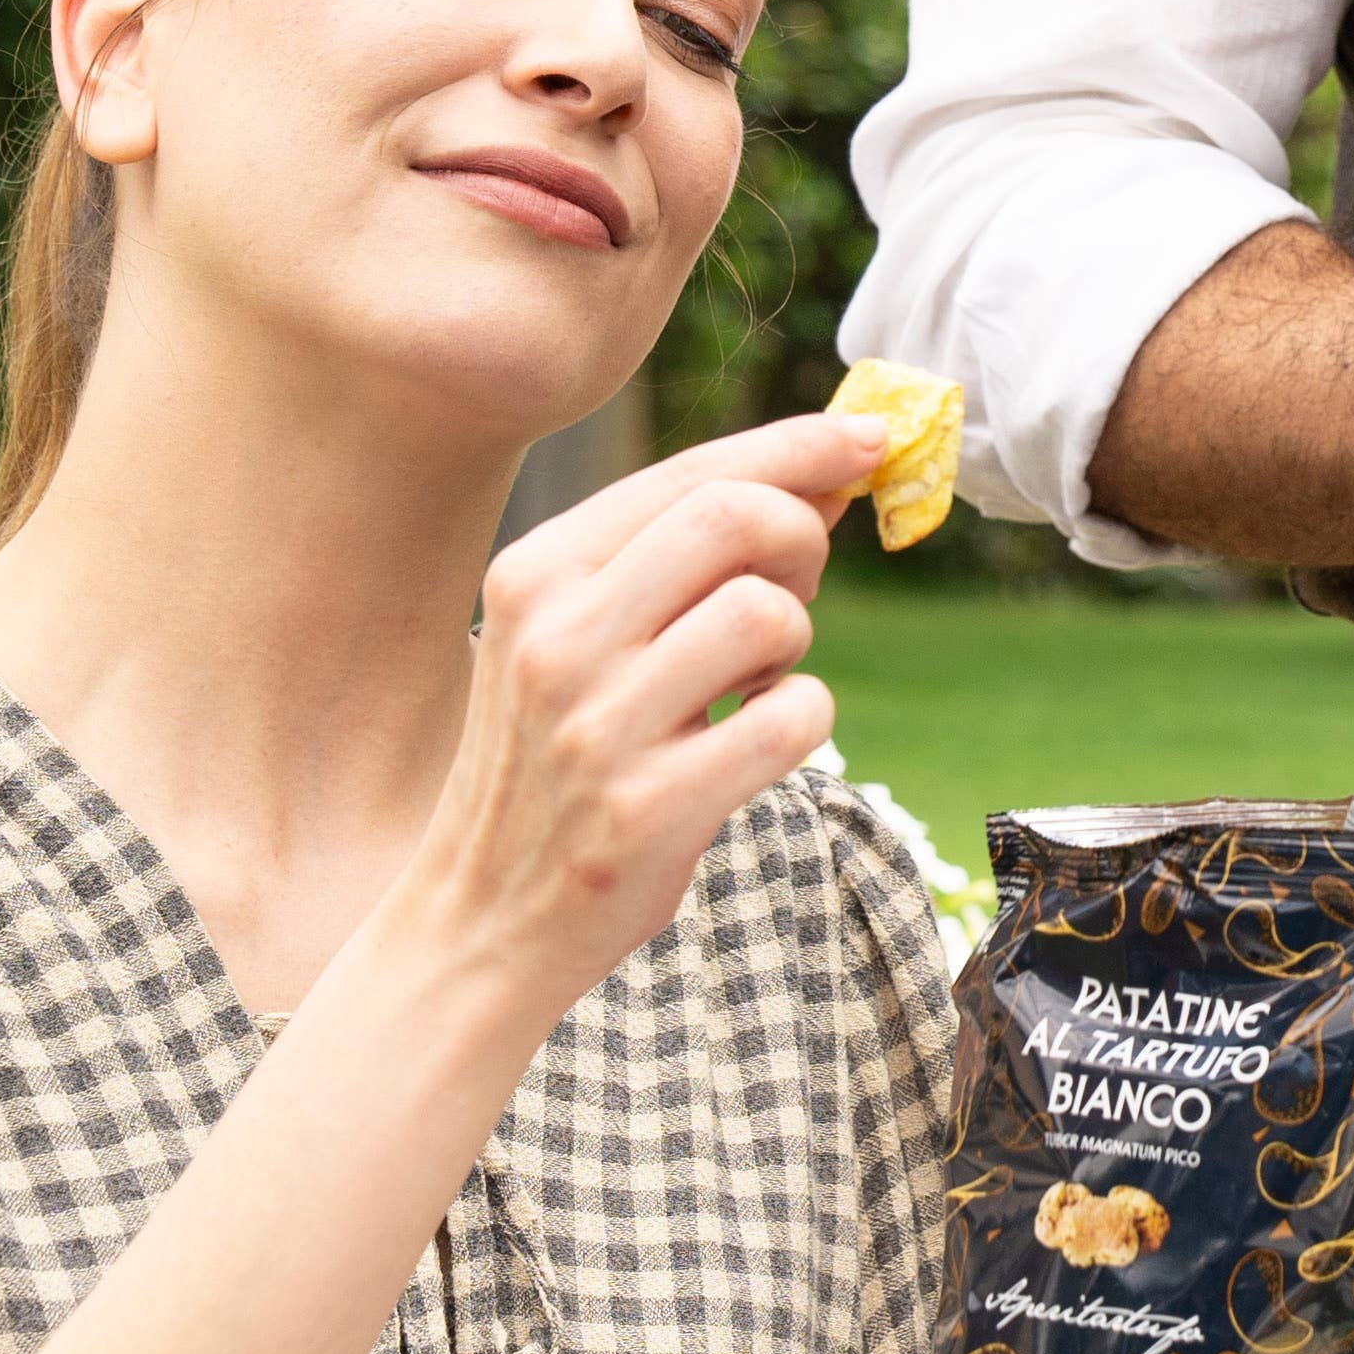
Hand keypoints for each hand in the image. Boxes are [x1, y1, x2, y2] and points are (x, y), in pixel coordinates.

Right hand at [361, 409, 879, 1044]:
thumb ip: (682, 554)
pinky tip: (755, 741)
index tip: (869, 438)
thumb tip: (823, 473)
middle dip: (800, 537)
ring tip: (754, 680)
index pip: (691, 473)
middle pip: (734, 516)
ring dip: (794, 642)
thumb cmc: (558, 759)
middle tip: (797, 585)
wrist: (483, 916)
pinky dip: (804, 720)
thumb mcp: (581, 637)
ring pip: (767, 613)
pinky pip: (794, 718)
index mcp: (535, 573)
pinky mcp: (649, 807)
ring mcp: (598, 724)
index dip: (797, 447)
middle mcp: (556, 636)